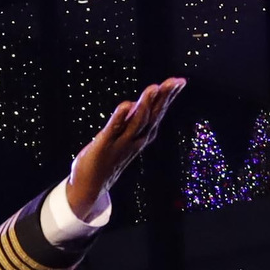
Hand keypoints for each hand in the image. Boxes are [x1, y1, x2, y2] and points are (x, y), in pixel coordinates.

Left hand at [64, 78, 186, 221]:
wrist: (89, 188)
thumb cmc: (106, 160)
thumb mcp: (123, 139)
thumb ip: (131, 122)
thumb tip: (137, 104)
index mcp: (140, 136)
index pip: (157, 113)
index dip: (168, 97)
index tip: (180, 81)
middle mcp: (134, 139)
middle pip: (152, 116)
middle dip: (164, 98)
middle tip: (176, 82)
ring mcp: (120, 143)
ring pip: (136, 122)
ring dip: (145, 105)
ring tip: (154, 87)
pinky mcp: (103, 146)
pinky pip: (113, 130)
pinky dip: (120, 118)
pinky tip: (126, 105)